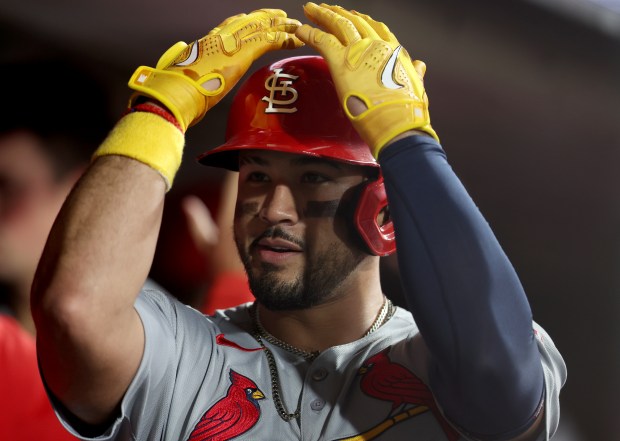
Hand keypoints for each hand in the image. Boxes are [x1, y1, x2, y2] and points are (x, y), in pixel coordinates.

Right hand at [129, 9, 303, 130]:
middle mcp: (219, 36)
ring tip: (296, 28)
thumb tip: (188, 74)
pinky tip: (292, 40)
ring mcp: (230, 43)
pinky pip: (266, 41)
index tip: (260, 20)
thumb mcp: (183, 76)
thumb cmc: (175, 90)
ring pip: (262, 28)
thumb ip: (192, 70)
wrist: (175, 92)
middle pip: (250, 21)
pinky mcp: (240, 53)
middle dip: (269, 19)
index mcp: (207, 41)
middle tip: (285, 19)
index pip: (232, 24)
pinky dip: (282, 39)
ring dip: (281, 28)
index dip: (249, 21)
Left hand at [296, 3, 437, 155]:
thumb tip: (419, 66)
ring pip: (337, 25)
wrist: (397, 122)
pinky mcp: (341, 61)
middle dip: (338, 13)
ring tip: (310, 10)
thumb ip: (414, 74)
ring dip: (322, 16)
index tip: (355, 16)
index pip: (376, 29)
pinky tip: (300, 30)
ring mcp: (358, 51)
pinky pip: (322, 40)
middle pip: (354, 22)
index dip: (363, 21)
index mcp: (393, 51)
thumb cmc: (407, 112)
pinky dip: (309, 33)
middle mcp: (376, 46)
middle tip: (325, 8)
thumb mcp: (416, 87)